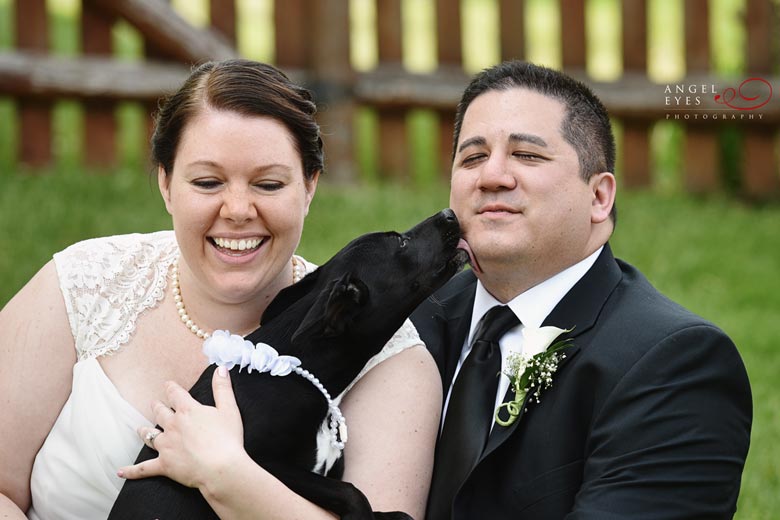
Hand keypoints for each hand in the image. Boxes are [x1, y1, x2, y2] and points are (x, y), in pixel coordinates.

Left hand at [118, 367, 246, 488]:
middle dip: (157, 407)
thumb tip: (220, 368)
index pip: (175, 394)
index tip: (168, 385)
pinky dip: (131, 471)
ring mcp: (166, 446)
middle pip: (160, 412)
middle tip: (154, 404)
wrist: (221, 467)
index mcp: (188, 410)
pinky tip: (121, 471)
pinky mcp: (164, 465)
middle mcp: (173, 425)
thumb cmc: (227, 439)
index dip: (171, 388)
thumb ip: (222, 388)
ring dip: (144, 431)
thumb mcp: (229, 409)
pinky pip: (143, 468)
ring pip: (149, 435)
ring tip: (140, 429)